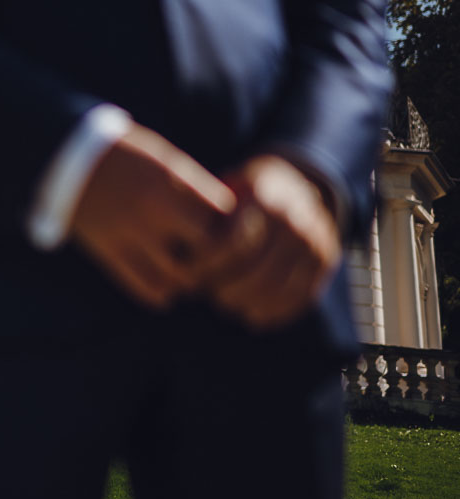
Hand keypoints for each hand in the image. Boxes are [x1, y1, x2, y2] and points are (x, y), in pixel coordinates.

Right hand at [70, 122, 235, 308]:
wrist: (67, 159)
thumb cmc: (123, 156)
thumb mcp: (163, 158)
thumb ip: (191, 187)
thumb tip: (224, 219)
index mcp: (170, 178)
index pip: (223, 213)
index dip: (228, 223)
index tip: (223, 225)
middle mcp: (154, 207)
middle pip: (206, 247)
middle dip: (212, 253)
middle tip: (210, 256)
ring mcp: (130, 232)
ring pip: (178, 275)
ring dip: (188, 279)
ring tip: (186, 274)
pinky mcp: (109, 251)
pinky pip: (145, 286)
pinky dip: (161, 294)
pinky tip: (164, 288)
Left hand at [197, 154, 341, 328]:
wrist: (298, 183)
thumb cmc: (245, 194)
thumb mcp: (225, 189)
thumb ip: (206, 216)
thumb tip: (173, 251)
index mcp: (265, 199)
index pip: (236, 244)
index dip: (208, 265)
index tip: (187, 272)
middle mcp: (295, 221)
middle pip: (257, 273)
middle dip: (224, 289)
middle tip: (205, 291)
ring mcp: (315, 243)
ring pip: (277, 289)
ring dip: (246, 303)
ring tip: (226, 302)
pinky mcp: (326, 262)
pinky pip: (300, 297)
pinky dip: (274, 312)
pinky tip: (253, 315)